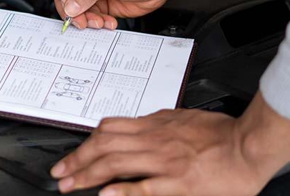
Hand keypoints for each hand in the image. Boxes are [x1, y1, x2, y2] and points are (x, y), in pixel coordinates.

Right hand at [47, 0, 214, 29]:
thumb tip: (70, 5)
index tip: (69, 4)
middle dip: (72, 10)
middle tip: (81, 20)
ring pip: (75, 9)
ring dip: (86, 19)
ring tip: (99, 22)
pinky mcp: (99, 4)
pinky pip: (89, 16)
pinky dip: (96, 23)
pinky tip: (108, 22)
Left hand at [50, 93, 289, 195]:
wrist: (245, 146)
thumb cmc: (217, 133)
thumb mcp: (179, 118)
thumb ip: (154, 123)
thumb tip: (135, 124)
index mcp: (152, 125)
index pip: (107, 130)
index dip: (85, 143)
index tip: (71, 155)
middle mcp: (152, 140)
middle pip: (104, 147)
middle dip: (77, 161)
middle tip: (59, 174)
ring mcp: (163, 162)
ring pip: (116, 164)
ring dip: (88, 175)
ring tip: (71, 186)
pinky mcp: (178, 183)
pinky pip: (144, 186)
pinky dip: (122, 190)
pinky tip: (105, 195)